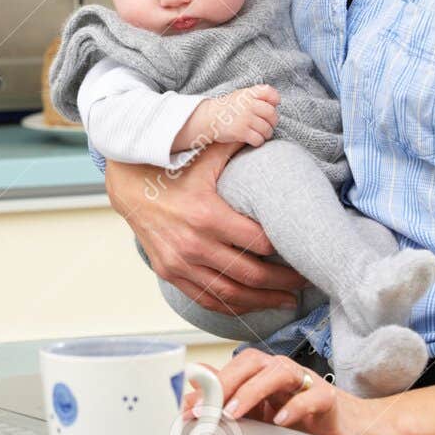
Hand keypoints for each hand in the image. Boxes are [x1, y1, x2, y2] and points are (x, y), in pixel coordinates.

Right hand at [103, 141, 305, 314]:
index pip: (258, 241)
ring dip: (263, 300)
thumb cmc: (168, 169)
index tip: (303, 248)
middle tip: (307, 280)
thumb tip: (267, 129)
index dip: (285, 248)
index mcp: (206, 215)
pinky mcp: (170, 273)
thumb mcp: (202, 154)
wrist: (127, 186)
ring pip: (231, 294)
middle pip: (251, 273)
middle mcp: (193, 244)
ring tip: (287, 300)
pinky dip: (233, 306)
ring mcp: (180, 263)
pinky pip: (207, 299)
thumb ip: (236, 143)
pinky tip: (253, 304)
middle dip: (283, 280)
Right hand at [185, 85, 279, 148]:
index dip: (275, 101)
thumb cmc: (228, 108)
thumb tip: (276, 103)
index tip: (272, 106)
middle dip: (272, 122)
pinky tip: (253, 140)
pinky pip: (258, 140)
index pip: (270, 93)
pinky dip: (258, 141)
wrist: (208, 118)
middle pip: (272, 114)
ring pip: (267, 129)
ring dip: (266, 134)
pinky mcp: (241, 132)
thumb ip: (257, 96)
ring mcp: (245, 118)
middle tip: (267, 125)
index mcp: (249, 94)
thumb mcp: (241, 96)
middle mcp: (248, 105)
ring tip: (260, 134)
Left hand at [189, 348, 390, 434]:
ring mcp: (307, 382)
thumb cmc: (305, 419)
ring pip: (278, 372)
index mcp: (265, 373)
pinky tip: (281, 420)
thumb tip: (191, 397)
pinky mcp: (329, 400)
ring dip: (252, 391)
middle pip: (252, 361)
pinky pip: (311, 397)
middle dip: (226, 382)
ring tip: (234, 412)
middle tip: (208, 408)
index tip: (191, 407)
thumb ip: (230, 402)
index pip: (234, 366)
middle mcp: (284, 371)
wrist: (350, 432)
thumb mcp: (262, 414)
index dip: (211, 383)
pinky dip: (295, 407)